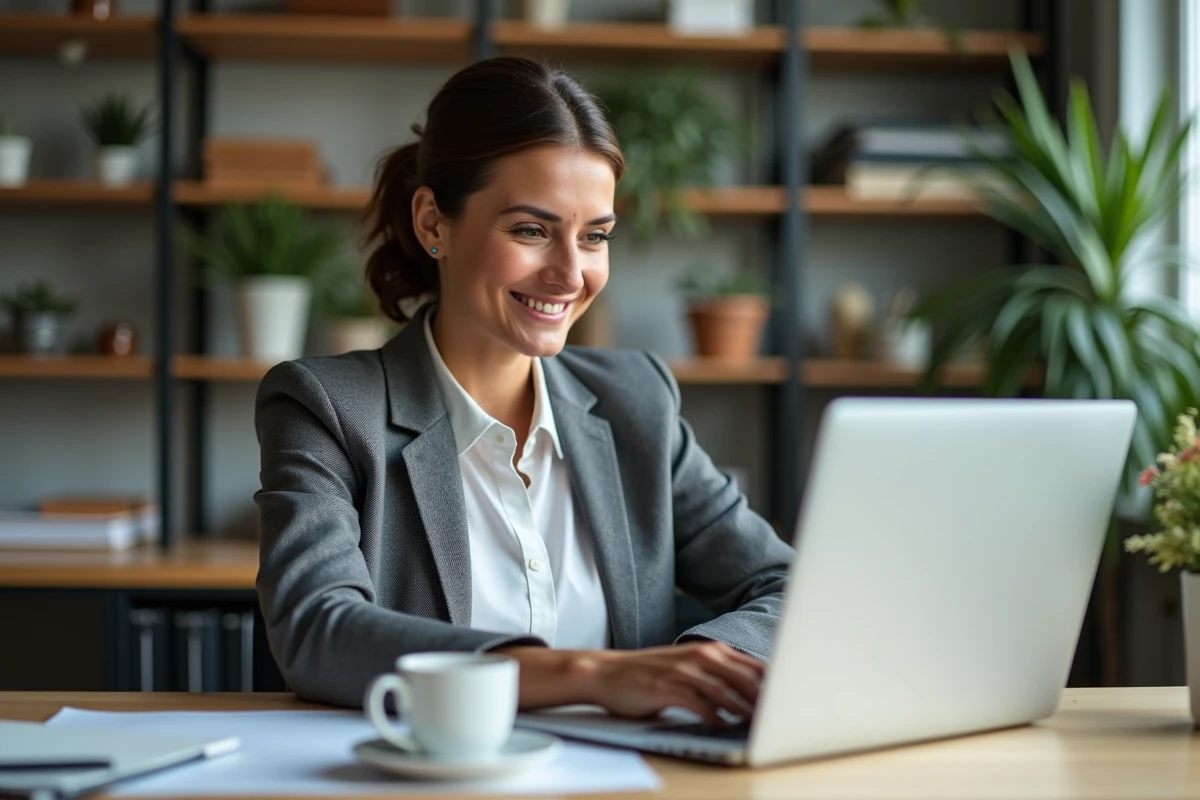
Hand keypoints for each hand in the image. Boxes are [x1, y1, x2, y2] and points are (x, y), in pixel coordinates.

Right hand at [580, 641, 763, 725]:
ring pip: (724, 691)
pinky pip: (698, 704)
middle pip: (744, 678)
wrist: (606, 672)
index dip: (773, 685)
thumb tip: (751, 696)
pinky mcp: (666, 688)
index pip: (752, 666)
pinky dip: (714, 717)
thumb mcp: (687, 666)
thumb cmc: (650, 673)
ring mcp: (682, 671)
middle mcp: (699, 656)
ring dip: (743, 710)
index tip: (790, 702)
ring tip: (757, 726)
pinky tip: (721, 727)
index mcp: (709, 651)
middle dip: (765, 700)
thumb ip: (717, 676)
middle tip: (780, 719)